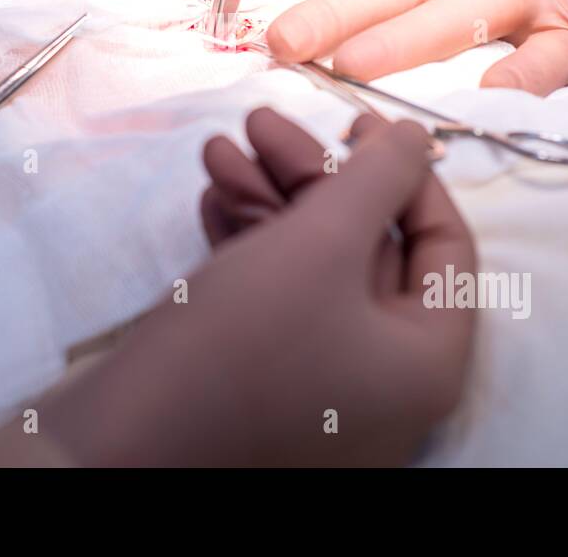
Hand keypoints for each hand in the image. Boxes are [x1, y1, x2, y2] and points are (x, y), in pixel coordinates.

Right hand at [37, 108, 475, 465]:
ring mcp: (323, 385)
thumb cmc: (239, 343)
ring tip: (215, 149)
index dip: (404, 174)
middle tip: (260, 121)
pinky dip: (247, 243)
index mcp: (427, 360)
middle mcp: (385, 379)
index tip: (354, 122)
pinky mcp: (264, 382)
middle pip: (367, 248)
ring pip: (312, 266)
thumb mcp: (320, 243)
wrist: (121, 445)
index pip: (445, 246)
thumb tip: (413, 136)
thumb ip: (378, 178)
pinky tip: (210, 197)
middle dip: (310, 177)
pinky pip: (275, 299)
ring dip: (267, 199)